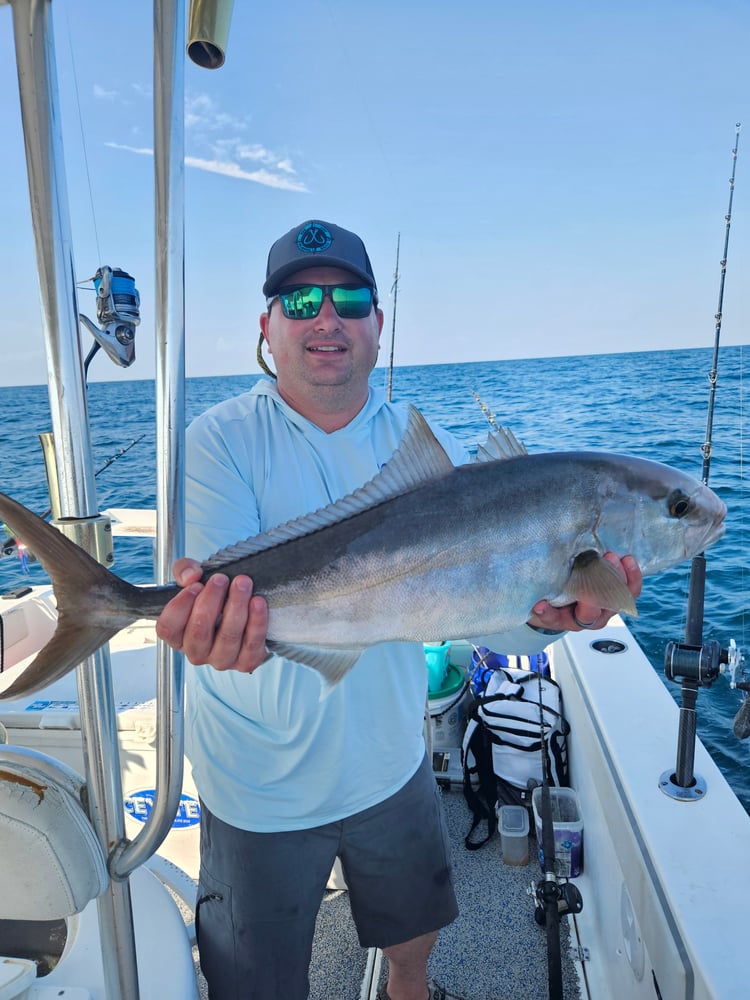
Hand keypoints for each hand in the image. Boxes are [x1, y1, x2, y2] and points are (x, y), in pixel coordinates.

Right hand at [155, 558, 269, 671]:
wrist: (244, 610)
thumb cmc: (214, 597)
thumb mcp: (194, 579)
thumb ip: (184, 570)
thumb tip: (191, 575)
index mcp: (178, 636)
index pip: (168, 628)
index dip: (180, 606)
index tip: (196, 585)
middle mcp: (197, 652)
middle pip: (199, 631)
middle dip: (211, 601)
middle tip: (221, 579)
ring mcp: (221, 659)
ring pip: (227, 636)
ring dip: (236, 606)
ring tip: (242, 583)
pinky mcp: (246, 661)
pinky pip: (252, 644)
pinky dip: (256, 621)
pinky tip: (257, 602)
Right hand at [528, 553, 642, 632]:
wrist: (559, 608)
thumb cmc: (550, 606)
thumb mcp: (542, 610)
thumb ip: (544, 610)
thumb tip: (539, 605)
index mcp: (577, 621)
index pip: (584, 613)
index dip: (582, 601)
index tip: (564, 593)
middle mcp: (596, 616)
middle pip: (607, 602)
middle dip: (606, 579)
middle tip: (600, 559)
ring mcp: (608, 606)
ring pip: (623, 595)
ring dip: (621, 575)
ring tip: (614, 556)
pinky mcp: (617, 595)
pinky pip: (630, 588)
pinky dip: (631, 574)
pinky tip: (627, 559)